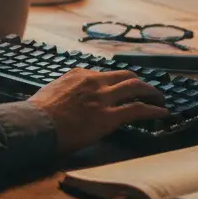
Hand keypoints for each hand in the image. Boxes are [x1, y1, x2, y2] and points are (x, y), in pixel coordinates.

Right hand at [28, 68, 168, 153]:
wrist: (35, 124)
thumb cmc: (37, 113)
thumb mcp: (50, 92)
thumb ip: (63, 92)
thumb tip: (65, 100)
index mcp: (79, 75)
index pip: (104, 75)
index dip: (116, 83)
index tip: (122, 88)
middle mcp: (94, 81)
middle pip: (125, 76)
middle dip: (139, 82)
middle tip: (147, 89)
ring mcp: (103, 98)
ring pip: (136, 88)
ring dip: (151, 92)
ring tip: (160, 99)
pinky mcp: (109, 116)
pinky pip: (137, 109)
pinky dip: (153, 110)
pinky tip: (162, 113)